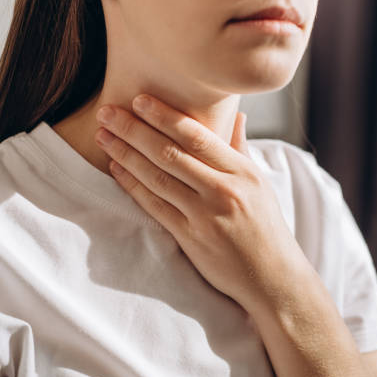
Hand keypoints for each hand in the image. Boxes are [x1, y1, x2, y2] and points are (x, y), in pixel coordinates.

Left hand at [94, 94, 311, 309]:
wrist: (272, 277)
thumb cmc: (266, 228)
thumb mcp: (260, 184)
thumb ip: (241, 149)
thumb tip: (237, 115)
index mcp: (242, 172)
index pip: (197, 137)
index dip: (164, 117)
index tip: (139, 100)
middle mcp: (224, 191)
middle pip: (170, 154)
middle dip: (134, 130)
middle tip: (107, 112)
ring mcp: (205, 216)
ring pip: (158, 178)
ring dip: (126, 154)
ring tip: (104, 136)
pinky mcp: (190, 238)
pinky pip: (155, 206)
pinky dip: (133, 186)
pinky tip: (117, 169)